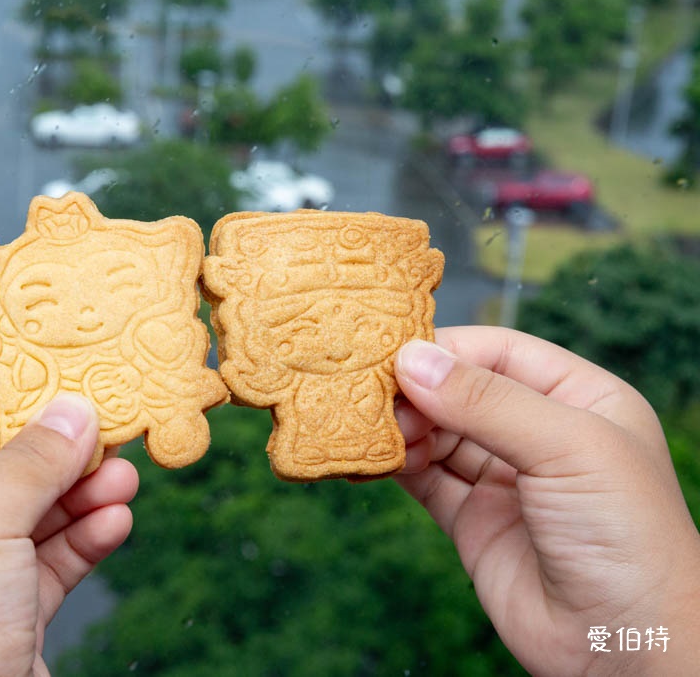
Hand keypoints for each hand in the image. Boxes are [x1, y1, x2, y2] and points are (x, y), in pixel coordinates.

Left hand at [0, 394, 138, 675]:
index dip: (4, 409)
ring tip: (124, 477)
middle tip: (106, 435)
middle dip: (56, 458)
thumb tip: (72, 411)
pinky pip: (45, 563)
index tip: (61, 391)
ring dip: (79, 498)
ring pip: (27, 519)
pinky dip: (81, 540)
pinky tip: (114, 521)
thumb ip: (32, 461)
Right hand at [393, 326, 699, 675]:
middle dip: (416, 390)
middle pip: (461, 391)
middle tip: (372, 395)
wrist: (625, 644)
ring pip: (437, 434)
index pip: (500, 352)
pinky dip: (395, 465)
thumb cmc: (626, 534)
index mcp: (580, 398)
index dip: (447, 348)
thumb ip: (487, 402)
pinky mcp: (472, 520)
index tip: (393, 351)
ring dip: (401, 427)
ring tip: (366, 426)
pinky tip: (370, 457)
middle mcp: (540, 433)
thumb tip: (411, 360)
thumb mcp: (567, 447)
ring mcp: (504, 478)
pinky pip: (425, 479)